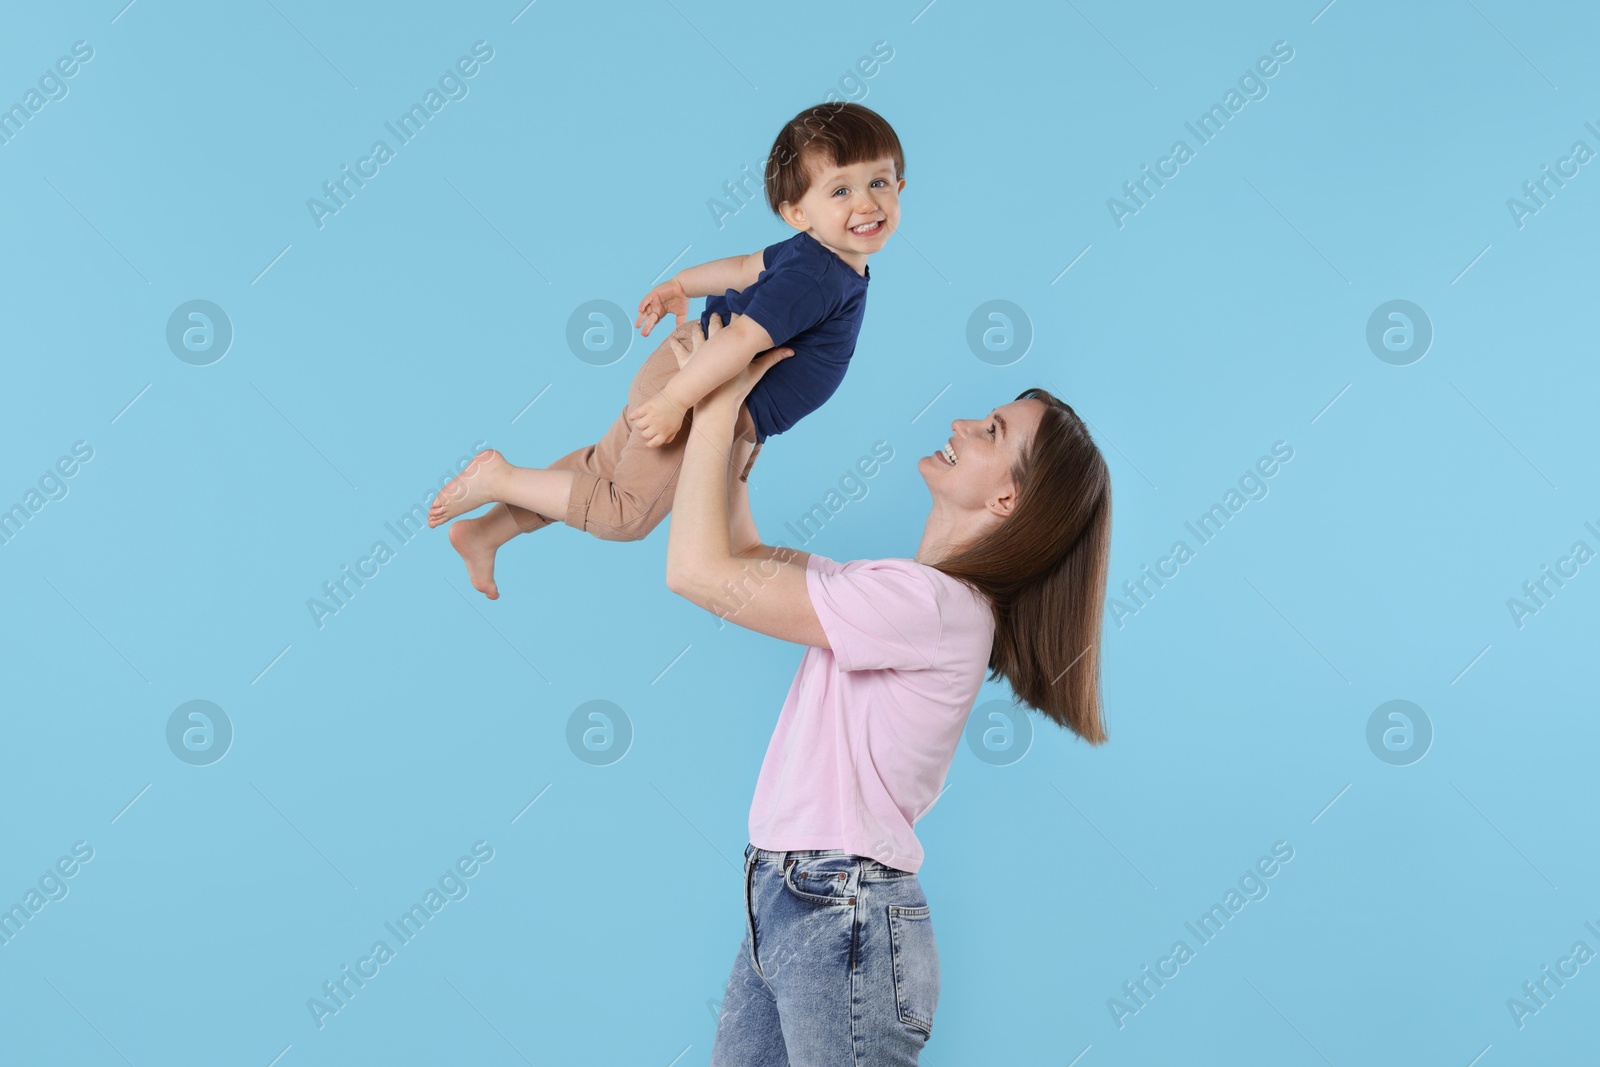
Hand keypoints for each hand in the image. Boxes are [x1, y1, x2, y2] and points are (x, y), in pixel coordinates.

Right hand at [627, 389, 686, 447]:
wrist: (677, 397)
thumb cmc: (677, 413)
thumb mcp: (676, 428)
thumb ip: (669, 437)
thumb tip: (662, 442)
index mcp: (665, 432)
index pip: (652, 444)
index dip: (649, 443)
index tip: (648, 440)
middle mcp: (658, 426)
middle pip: (644, 435)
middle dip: (645, 432)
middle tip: (648, 427)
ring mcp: (652, 416)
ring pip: (638, 425)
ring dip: (640, 423)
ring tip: (643, 419)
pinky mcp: (647, 407)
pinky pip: (634, 414)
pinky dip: (632, 416)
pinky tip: (633, 416)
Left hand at [635, 278, 688, 335]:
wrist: (684, 288)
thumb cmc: (683, 299)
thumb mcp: (681, 314)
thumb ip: (679, 322)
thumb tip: (679, 331)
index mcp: (661, 312)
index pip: (653, 322)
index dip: (649, 328)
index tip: (646, 334)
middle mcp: (656, 307)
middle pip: (648, 318)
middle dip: (645, 325)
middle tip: (643, 333)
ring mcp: (654, 301)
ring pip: (644, 310)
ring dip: (641, 317)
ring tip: (638, 325)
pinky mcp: (653, 294)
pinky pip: (646, 300)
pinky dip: (642, 304)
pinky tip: (640, 310)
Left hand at [671, 312, 793, 411]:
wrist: (716, 404)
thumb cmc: (737, 388)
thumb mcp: (758, 372)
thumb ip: (774, 358)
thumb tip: (792, 351)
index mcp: (730, 341)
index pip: (735, 322)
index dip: (737, 314)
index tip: (739, 305)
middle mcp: (713, 341)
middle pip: (715, 324)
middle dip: (717, 318)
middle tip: (718, 312)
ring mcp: (698, 350)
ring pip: (697, 333)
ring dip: (699, 328)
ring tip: (699, 323)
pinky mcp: (686, 362)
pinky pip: (679, 349)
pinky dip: (676, 343)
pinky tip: (673, 338)